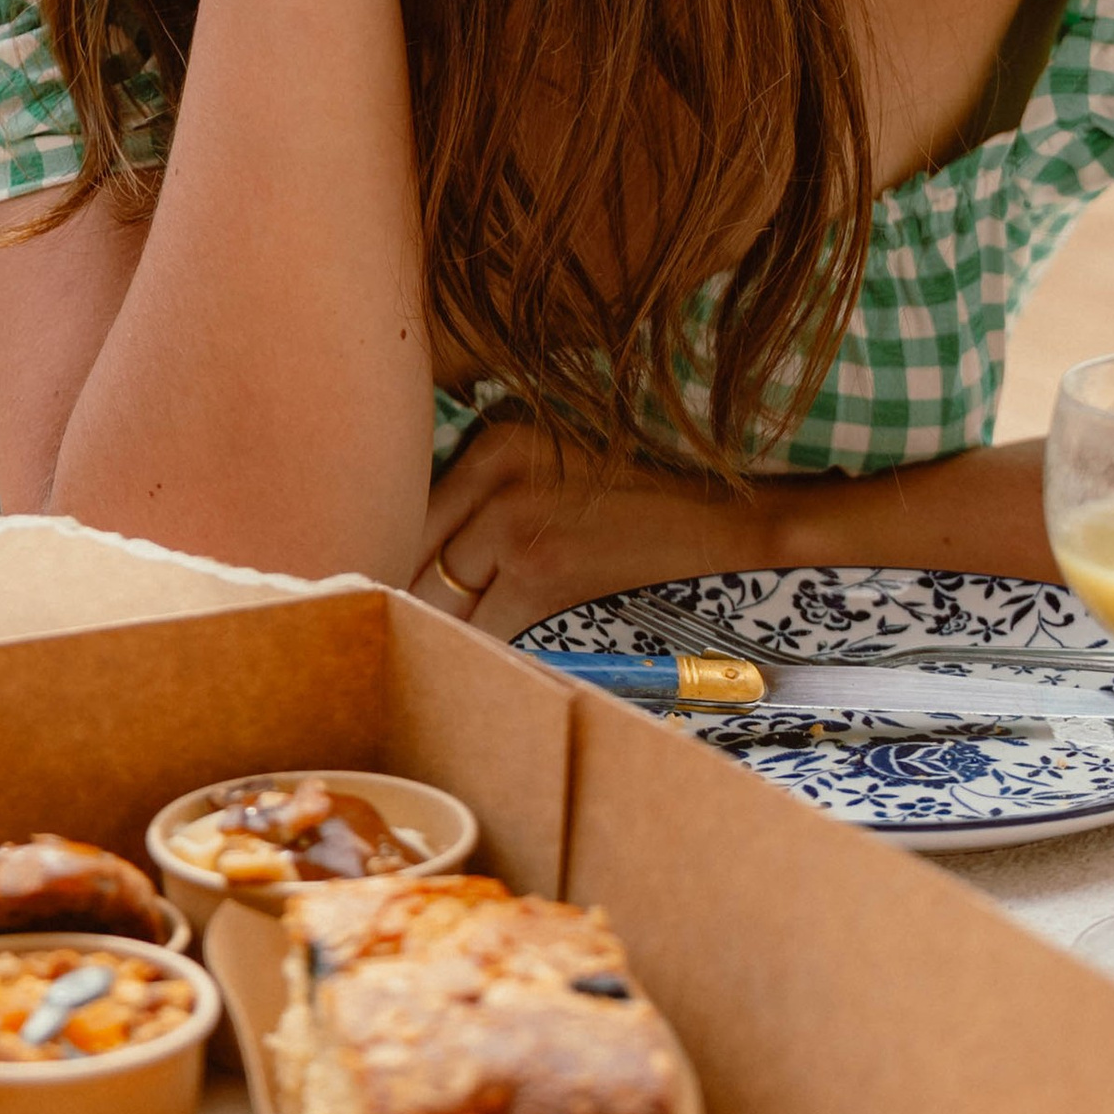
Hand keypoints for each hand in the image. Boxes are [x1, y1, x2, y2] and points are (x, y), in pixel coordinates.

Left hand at [410, 421, 779, 643]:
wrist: (723, 534)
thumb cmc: (641, 514)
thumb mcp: (554, 477)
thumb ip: (484, 507)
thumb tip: (408, 567)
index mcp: (496, 444)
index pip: (412, 518)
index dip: (398, 567)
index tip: (390, 600)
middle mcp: (496, 475)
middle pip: (416, 560)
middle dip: (416, 605)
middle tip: (411, 640)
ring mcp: (515, 523)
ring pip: (441, 602)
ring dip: (445, 637)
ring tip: (449, 660)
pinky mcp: (539, 575)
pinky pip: (482, 631)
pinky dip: (485, 654)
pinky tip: (498, 668)